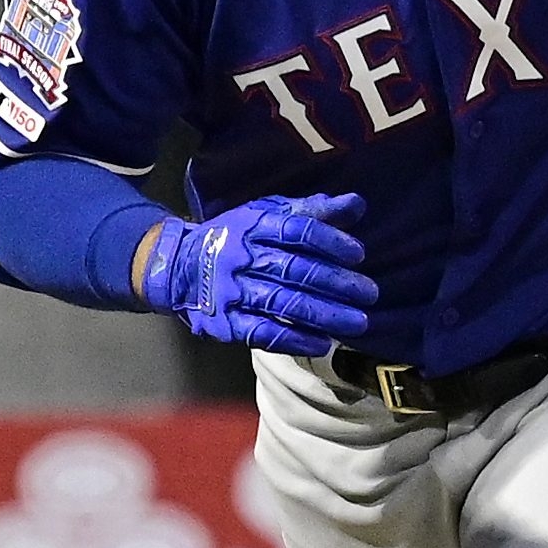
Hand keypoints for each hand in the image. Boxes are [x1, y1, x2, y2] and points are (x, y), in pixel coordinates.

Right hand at [142, 193, 377, 356]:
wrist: (177, 265)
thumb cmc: (235, 236)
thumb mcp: (267, 213)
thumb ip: (312, 210)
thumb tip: (357, 204)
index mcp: (254, 224)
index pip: (297, 230)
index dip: (330, 241)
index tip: (359, 254)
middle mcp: (241, 255)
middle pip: (293, 269)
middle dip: (336, 283)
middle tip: (370, 294)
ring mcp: (230, 290)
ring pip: (281, 302)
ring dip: (323, 314)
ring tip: (357, 322)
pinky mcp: (223, 322)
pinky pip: (261, 332)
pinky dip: (293, 339)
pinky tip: (322, 343)